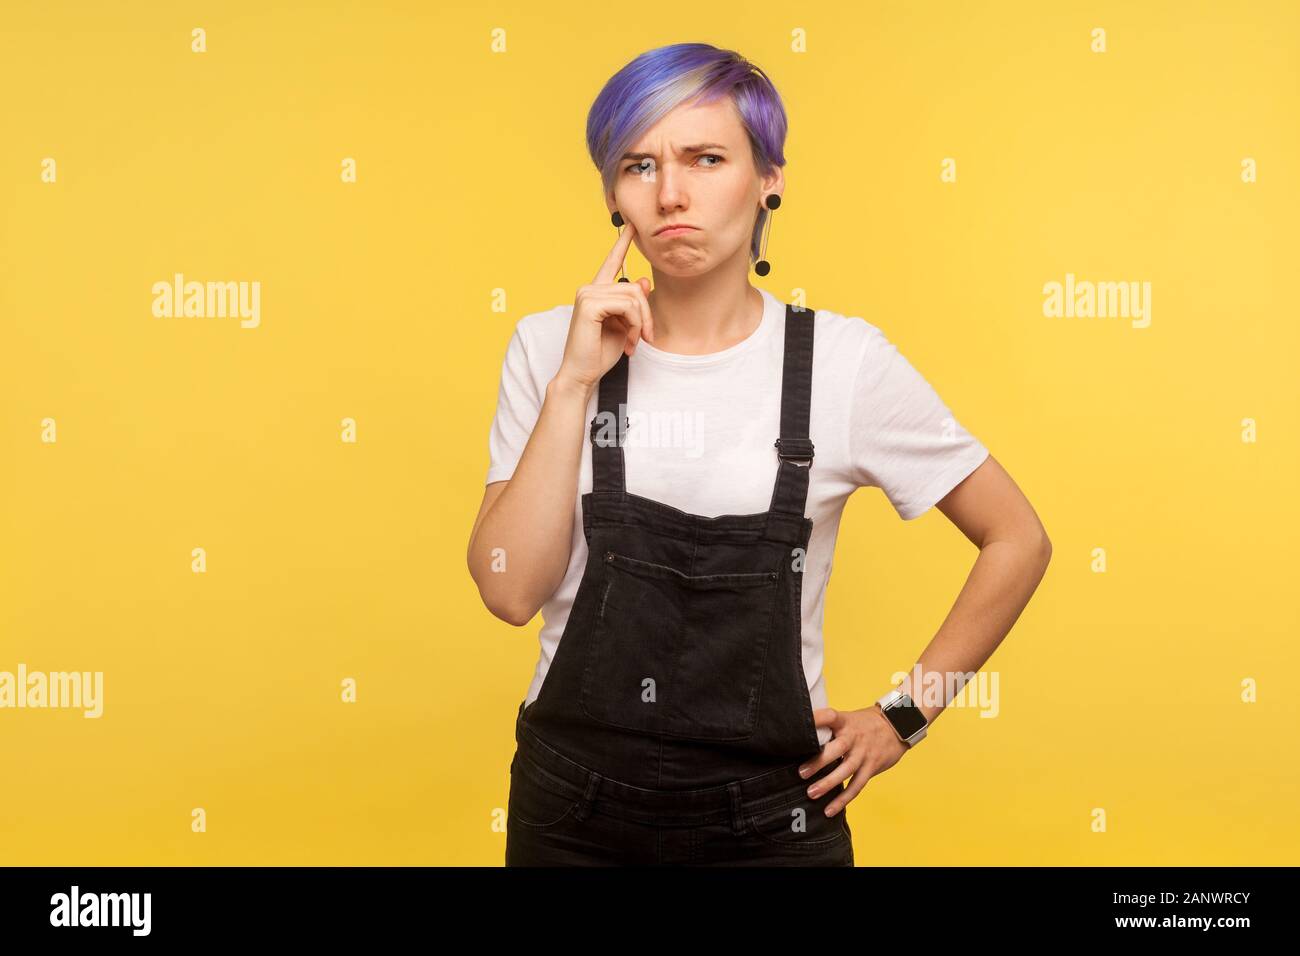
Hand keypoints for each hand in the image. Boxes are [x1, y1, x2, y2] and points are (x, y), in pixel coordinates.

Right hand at [553, 220, 656, 394]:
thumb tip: (643, 281)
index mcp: (596, 293)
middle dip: (646, 314)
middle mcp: (589, 289)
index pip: (611, 263)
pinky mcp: (589, 304)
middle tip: (645, 338)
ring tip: (635, 342)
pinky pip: (627, 305)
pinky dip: (635, 324)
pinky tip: (629, 340)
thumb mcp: (624, 326)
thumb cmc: (600, 354)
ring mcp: (587, 294)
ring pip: (633, 296)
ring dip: (641, 322)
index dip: (622, 244)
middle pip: (634, 287)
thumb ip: (633, 305)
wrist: (583, 374)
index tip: (630, 226)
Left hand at [797, 705, 910, 816]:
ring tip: (812, 794)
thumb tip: (802, 738)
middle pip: (836, 749)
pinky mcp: (871, 767)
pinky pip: (856, 785)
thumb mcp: (848, 718)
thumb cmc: (864, 723)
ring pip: (846, 770)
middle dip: (818, 762)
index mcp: (845, 721)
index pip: (830, 716)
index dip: (817, 719)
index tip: (802, 725)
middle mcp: (854, 737)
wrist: (897, 725)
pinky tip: (830, 810)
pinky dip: (843, 799)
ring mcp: (863, 753)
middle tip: (801, 773)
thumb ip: (829, 727)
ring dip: (828, 783)